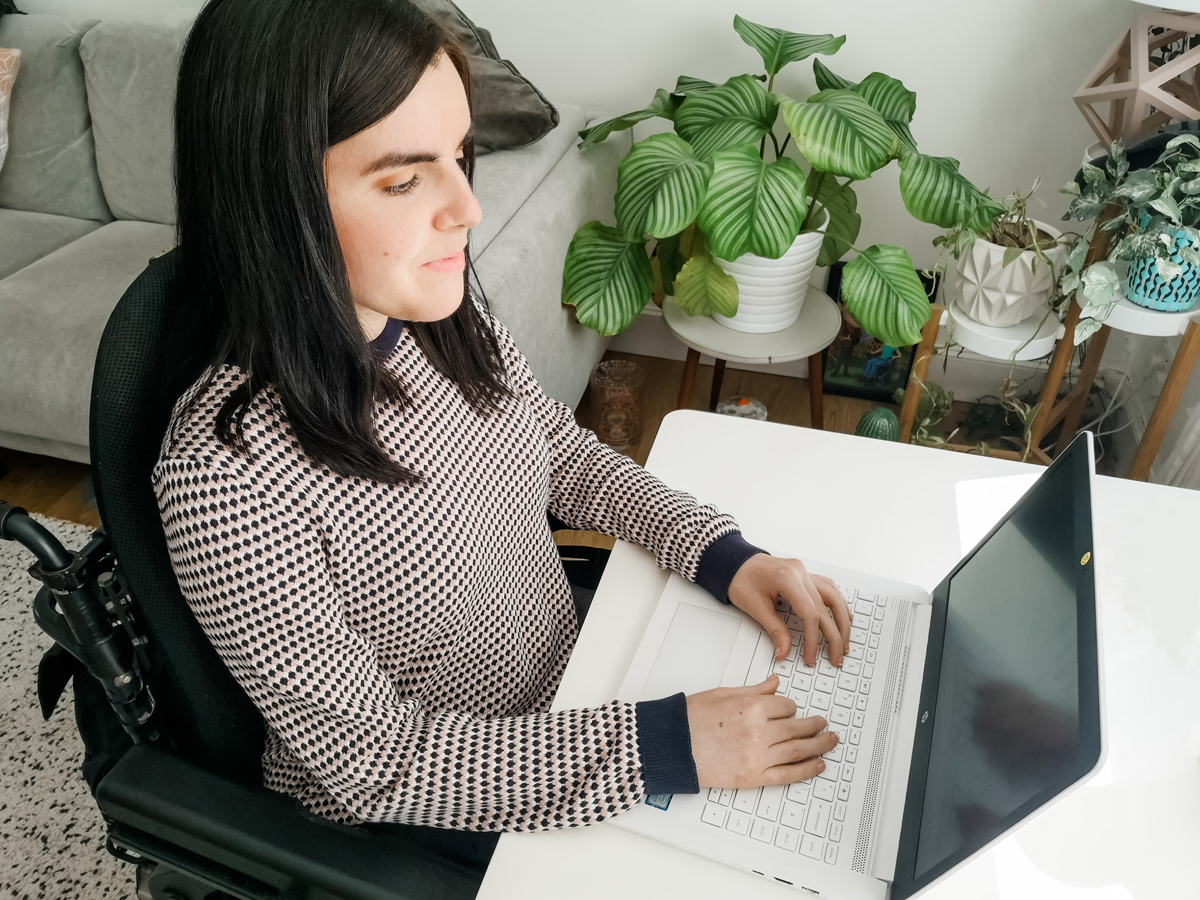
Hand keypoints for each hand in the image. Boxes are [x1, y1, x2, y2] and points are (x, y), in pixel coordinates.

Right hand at [687, 675, 837, 787]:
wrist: (671, 746)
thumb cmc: (690, 719)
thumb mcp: (723, 693)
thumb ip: (754, 690)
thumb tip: (775, 684)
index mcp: (751, 707)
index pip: (785, 705)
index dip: (790, 707)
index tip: (790, 710)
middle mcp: (758, 732)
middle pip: (797, 727)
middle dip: (814, 725)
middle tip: (824, 725)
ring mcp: (757, 757)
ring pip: (798, 750)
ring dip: (819, 746)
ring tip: (830, 742)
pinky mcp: (752, 777)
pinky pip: (787, 775)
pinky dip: (806, 771)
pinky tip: (818, 765)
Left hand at [727, 554, 851, 666]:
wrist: (734, 562)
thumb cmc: (740, 580)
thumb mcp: (754, 607)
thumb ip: (774, 630)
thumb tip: (784, 652)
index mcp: (788, 578)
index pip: (810, 614)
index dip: (813, 640)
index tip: (810, 657)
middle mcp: (801, 572)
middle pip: (827, 607)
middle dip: (834, 636)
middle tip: (837, 657)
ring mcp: (805, 572)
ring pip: (834, 596)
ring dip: (842, 620)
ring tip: (844, 641)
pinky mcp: (804, 574)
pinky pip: (828, 588)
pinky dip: (838, 604)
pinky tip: (844, 616)